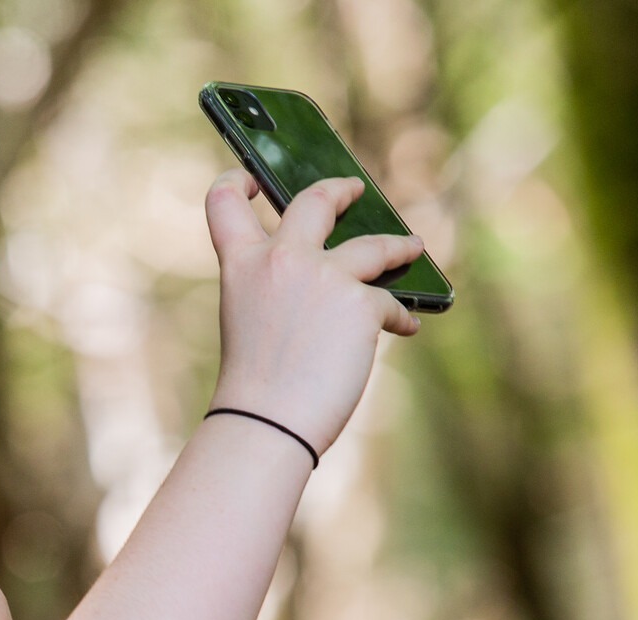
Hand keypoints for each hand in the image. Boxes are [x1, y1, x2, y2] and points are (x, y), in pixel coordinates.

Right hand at [204, 169, 424, 456]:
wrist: (268, 422)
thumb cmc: (255, 388)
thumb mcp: (249, 321)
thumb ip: (275, 290)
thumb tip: (328, 280)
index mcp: (241, 266)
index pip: (225, 202)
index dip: (237, 182)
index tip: (256, 180)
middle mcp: (281, 259)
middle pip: (316, 200)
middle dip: (340, 190)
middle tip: (353, 189)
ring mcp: (324, 277)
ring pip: (374, 246)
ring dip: (398, 245)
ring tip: (411, 247)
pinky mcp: (360, 304)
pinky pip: (389, 303)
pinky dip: (398, 317)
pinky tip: (406, 328)